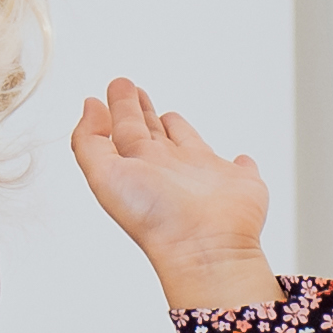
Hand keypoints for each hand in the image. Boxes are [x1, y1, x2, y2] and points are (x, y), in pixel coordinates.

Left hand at [66, 78, 275, 311]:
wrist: (203, 245)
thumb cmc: (155, 217)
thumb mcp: (103, 174)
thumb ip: (89, 140)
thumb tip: (91, 106)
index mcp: (139, 166)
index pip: (126, 128)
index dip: (120, 106)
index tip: (118, 86)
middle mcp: (169, 170)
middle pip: (152, 131)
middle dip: (140, 109)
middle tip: (131, 88)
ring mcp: (204, 177)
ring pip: (189, 144)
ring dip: (179, 128)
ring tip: (169, 115)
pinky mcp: (239, 183)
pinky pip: (241, 168)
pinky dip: (242, 162)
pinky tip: (241, 158)